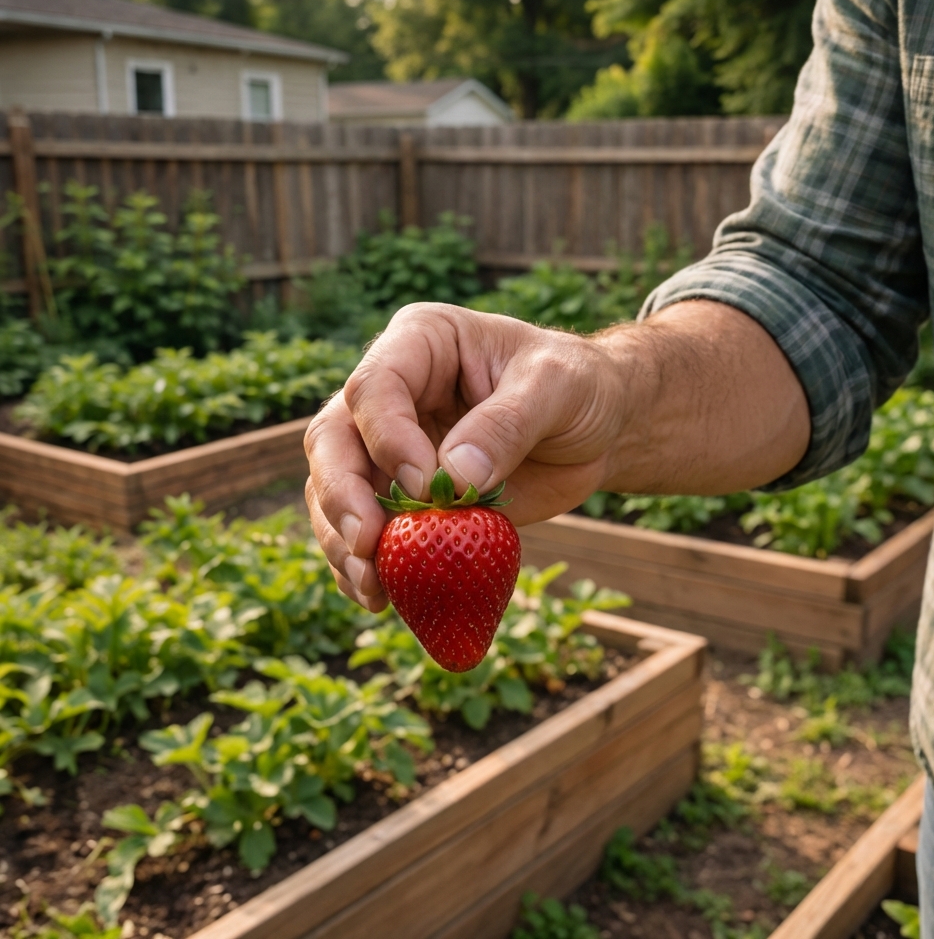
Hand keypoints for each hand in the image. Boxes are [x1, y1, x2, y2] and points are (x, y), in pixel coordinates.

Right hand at [304, 303, 631, 610]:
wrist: (595, 425)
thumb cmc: (576, 385)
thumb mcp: (556, 386)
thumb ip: (507, 425)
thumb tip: (453, 479)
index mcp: (419, 342)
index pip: (374, 387)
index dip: (388, 439)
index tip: (426, 487)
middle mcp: (391, 392)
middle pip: (333, 440)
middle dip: (342, 496)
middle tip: (368, 545)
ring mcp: (389, 445)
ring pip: (335, 490)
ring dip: (344, 542)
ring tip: (374, 587)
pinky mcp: (404, 494)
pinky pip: (367, 529)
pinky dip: (369, 565)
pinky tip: (381, 597)